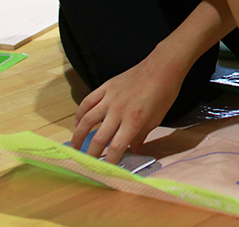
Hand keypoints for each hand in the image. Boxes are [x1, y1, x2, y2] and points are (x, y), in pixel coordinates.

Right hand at [71, 51, 185, 163]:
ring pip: (86, 121)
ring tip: (74, 148)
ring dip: (77, 136)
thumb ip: (141, 136)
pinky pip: (87, 102)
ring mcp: (109, 98)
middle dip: (91, 155)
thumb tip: (132, 150)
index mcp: (133, 120)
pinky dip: (79, 114)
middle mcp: (118, 111)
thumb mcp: (157, 119)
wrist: (162, 67)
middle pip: (98, 138)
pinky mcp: (105, 87)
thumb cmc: (164, 94)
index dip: (110, 162)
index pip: (116, 147)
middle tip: (86, 165)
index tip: (106, 171)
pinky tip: (77, 124)